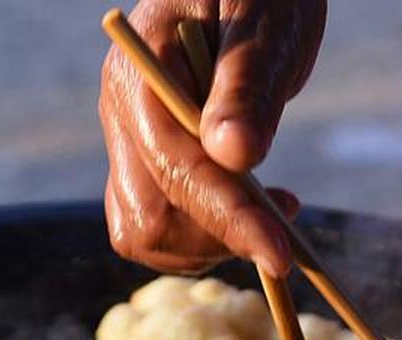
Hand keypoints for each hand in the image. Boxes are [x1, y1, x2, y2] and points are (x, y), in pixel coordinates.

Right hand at [101, 0, 325, 275]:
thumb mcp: (264, 19)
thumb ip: (246, 83)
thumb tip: (235, 154)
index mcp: (138, 76)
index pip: (175, 169)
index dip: (227, 218)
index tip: (279, 255)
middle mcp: (121, 115)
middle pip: (146, 220)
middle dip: (214, 237)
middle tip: (280, 225)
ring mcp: (131, 142)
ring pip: (146, 234)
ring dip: (212, 242)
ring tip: (275, 210)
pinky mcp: (150, 161)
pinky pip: (162, 224)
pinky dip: (208, 234)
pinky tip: (256, 209)